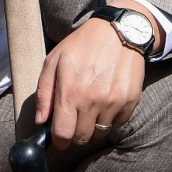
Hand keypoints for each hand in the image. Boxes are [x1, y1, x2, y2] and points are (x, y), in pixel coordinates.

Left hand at [35, 16, 146, 149]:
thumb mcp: (53, 61)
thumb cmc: (82, 45)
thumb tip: (41, 121)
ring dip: (94, 126)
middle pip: (82, 138)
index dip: (59, 141)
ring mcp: (113, 101)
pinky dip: (111, 118)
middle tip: (75, 122)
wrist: (118, 30)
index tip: (59, 138)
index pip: (63, 134)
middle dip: (75, 135)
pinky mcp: (130, 100)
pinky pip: (118, 123)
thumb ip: (44, 93)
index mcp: (70, 92)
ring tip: (91, 108)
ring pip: (100, 132)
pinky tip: (107, 101)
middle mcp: (92, 100)